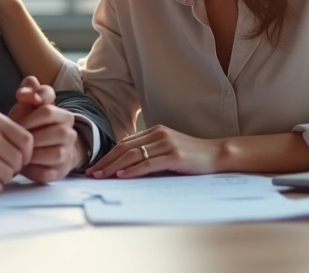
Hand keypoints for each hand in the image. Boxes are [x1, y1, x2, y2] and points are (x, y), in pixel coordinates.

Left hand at [10, 76, 86, 182]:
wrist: (41, 149)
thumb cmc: (31, 125)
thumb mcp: (28, 105)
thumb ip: (28, 91)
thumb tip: (25, 93)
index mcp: (63, 115)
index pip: (48, 110)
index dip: (28, 116)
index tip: (15, 122)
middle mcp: (70, 133)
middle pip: (51, 133)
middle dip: (29, 136)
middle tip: (12, 139)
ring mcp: (67, 153)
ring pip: (53, 154)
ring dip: (31, 153)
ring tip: (16, 151)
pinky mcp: (60, 172)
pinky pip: (47, 172)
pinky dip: (31, 169)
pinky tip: (21, 164)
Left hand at [87, 125, 220, 178]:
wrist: (216, 154)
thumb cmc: (192, 155)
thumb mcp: (167, 148)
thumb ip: (150, 151)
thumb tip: (126, 164)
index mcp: (155, 131)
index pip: (124, 143)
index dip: (107, 155)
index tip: (95, 166)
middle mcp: (158, 134)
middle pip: (124, 148)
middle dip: (106, 161)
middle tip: (92, 173)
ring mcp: (166, 144)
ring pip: (133, 155)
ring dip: (114, 167)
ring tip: (101, 176)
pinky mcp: (174, 156)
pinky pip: (148, 163)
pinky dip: (133, 170)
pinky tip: (122, 176)